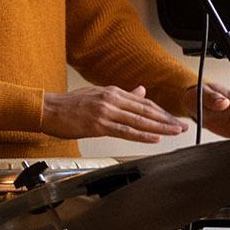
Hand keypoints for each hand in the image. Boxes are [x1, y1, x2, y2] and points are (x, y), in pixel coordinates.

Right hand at [39, 85, 187, 142]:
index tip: (173, 118)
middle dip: (166, 119)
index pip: (143, 103)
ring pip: (139, 120)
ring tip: (174, 132)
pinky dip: (142, 135)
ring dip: (160, 127)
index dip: (161, 112)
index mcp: (112, 92)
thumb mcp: (97, 94)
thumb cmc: (68, 105)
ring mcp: (106, 112)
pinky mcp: (98, 125)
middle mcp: (112, 100)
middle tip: (181, 126)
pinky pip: (125, 131)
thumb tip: (141, 91)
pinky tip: (154, 138)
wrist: (47, 109)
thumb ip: (121, 95)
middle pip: (145, 110)